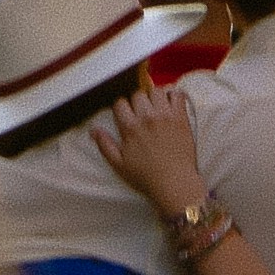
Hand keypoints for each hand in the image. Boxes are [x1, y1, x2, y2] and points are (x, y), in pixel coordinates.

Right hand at [95, 89, 208, 222]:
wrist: (174, 183)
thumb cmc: (146, 177)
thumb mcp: (119, 165)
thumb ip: (105, 145)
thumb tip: (93, 130)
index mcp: (130, 128)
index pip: (120, 103)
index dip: (121, 108)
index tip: (126, 115)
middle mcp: (147, 117)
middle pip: (137, 94)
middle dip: (137, 102)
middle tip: (141, 113)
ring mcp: (165, 115)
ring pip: (156, 91)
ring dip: (154, 97)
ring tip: (155, 108)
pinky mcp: (181, 117)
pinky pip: (177, 94)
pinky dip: (174, 95)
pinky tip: (171, 105)